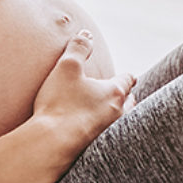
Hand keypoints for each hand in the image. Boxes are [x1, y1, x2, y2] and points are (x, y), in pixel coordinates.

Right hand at [29, 29, 135, 175]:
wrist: (52, 143)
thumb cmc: (61, 103)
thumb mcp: (67, 67)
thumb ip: (78, 48)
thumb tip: (86, 33)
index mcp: (114, 93)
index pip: (128, 80)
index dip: (127, 76)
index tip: (130, 76)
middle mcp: (117, 114)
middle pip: (130, 103)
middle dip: (127, 98)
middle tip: (127, 95)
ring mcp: (109, 134)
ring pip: (121, 122)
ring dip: (119, 116)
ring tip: (114, 114)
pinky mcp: (97, 149)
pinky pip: (108, 138)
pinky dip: (106, 132)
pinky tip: (97, 133)